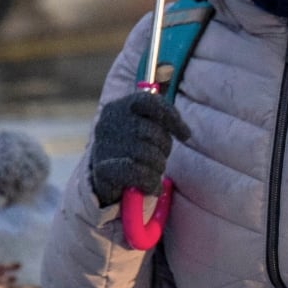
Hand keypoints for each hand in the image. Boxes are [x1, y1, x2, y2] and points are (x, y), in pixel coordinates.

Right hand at [90, 92, 190, 208]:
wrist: (106, 182)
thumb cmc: (133, 151)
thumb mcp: (145, 129)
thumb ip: (159, 117)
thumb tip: (180, 110)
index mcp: (119, 107)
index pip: (151, 102)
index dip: (172, 117)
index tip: (185, 135)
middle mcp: (108, 122)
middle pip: (153, 131)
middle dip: (164, 149)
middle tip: (160, 159)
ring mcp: (103, 145)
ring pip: (147, 153)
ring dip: (157, 168)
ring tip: (153, 172)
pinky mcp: (102, 169)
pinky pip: (136, 172)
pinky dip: (149, 182)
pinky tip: (151, 186)